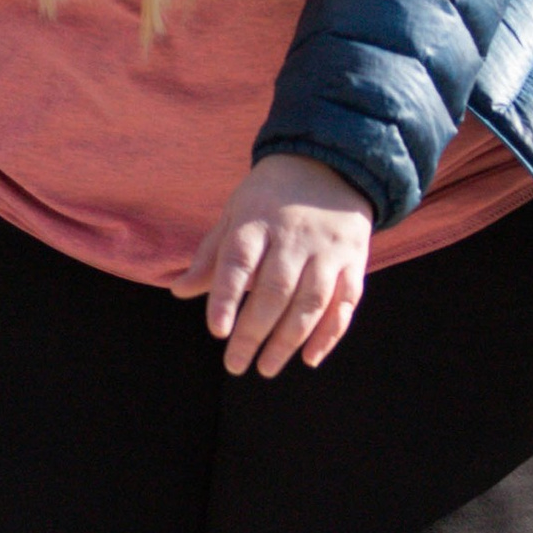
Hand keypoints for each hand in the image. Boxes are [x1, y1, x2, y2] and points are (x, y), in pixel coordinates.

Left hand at [177, 154, 372, 378]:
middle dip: (254, 332)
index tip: (216, 330)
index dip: (226, 296)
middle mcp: (294, 237)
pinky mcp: (354, 261)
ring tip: (266, 367)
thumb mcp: (235, 213)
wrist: (330, 165)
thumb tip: (178, 291)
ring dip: (289, 340)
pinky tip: (309, 358)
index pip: (239, 262)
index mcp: (257, 222)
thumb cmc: (269, 197)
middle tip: (235, 364)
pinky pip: (345, 303)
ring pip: (311, 302)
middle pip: (275, 290)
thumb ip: (212, 255)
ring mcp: (328, 251)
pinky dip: (329, 334)